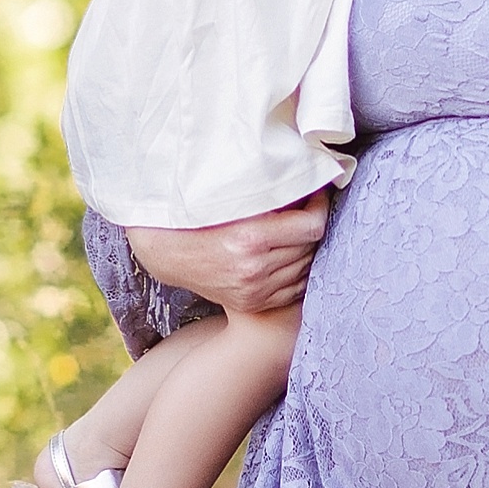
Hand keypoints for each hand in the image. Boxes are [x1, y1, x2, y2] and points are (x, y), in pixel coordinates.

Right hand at [127, 193, 327, 317]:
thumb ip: (271, 194)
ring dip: (306, 248)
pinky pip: (293, 290)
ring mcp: (254, 291)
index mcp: (251, 238)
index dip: (320, 207)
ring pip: (305, 269)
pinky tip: (291, 256)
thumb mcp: (233, 199)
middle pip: (310, 247)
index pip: (311, 226)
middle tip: (307, 209)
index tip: (318, 195)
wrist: (168, 253)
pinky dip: (298, 272)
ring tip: (297, 231)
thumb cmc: (199, 219)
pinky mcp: (251, 303)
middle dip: (311, 225)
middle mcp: (255, 269)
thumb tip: (306, 184)